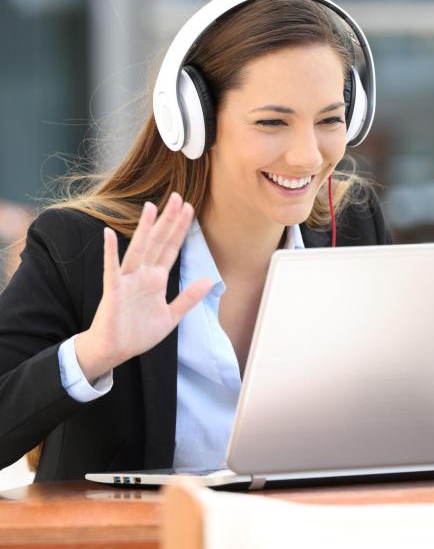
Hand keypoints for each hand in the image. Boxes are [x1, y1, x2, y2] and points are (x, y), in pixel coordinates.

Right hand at [75, 193, 211, 382]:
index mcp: (156, 279)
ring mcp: (127, 281)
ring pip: (138, 250)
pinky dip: (109, 252)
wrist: (115, 351)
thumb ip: (188, 298)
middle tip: (179, 197)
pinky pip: (111, 269)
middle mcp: (142, 275)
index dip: (180, 230)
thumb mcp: (171, 316)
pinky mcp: (113, 292)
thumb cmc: (138, 333)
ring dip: (145, 229)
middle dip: (169, 221)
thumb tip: (209, 280)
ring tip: (152, 208)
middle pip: (158, 242)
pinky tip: (108, 234)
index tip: (190, 209)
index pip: (171, 248)